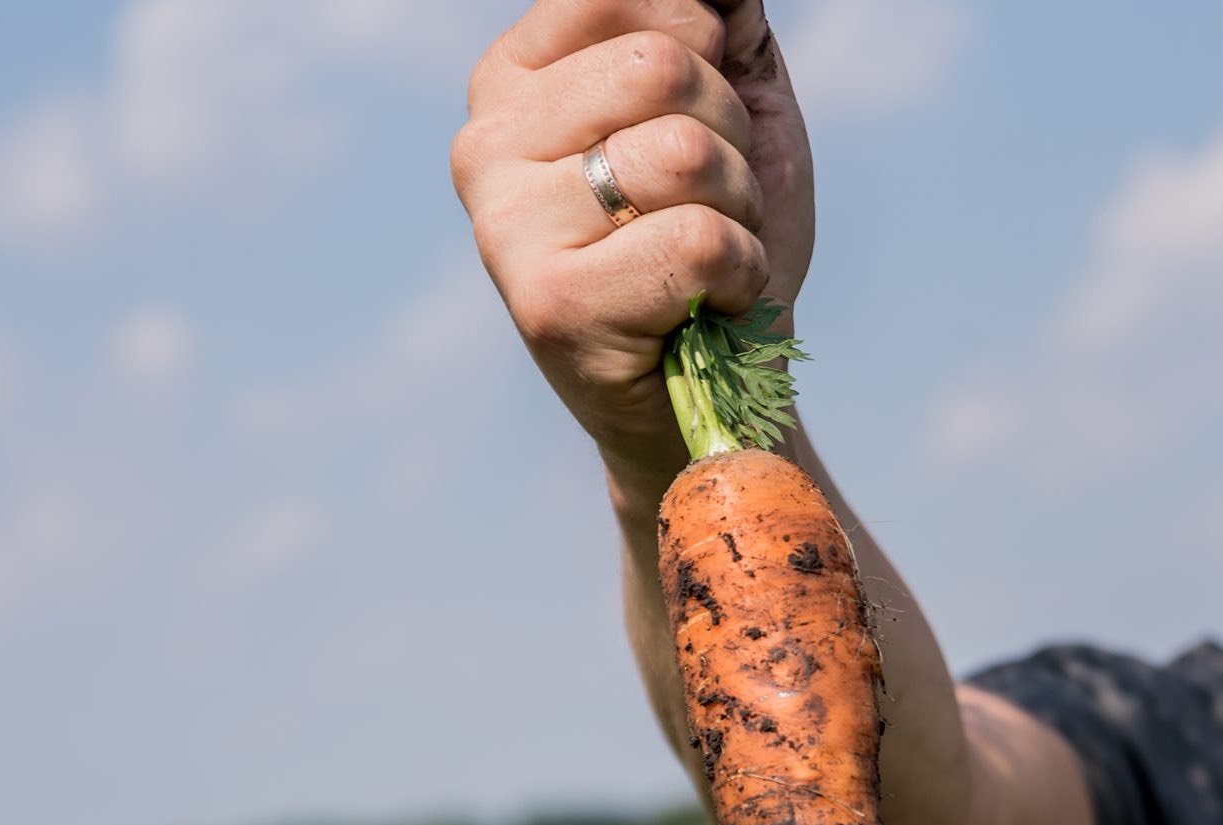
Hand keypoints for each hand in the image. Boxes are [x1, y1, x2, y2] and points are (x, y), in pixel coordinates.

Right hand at [452, 0, 815, 489]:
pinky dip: (738, 275)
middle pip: (663, 66)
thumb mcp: (732, 105)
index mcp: (514, 79)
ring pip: (683, 154)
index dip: (707, 51)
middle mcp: (484, 143)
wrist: (718, 391)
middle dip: (730, 140)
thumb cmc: (719, 239)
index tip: (700, 120)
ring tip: (704, 259)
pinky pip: (698, 241)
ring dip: (737, 211)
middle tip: (708, 206)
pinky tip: (703, 306)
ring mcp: (504, 226)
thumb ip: (717, 19)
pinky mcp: (549, 304)